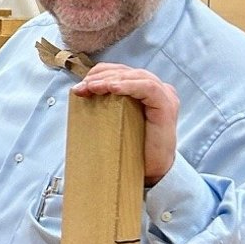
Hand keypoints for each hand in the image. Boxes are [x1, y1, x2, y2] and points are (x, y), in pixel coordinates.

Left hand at [73, 62, 178, 184]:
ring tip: (92, 87)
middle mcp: (156, 89)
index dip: (99, 74)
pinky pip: (148, 88)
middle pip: (127, 72)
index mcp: (143, 90)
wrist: (150, 171)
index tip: (80, 86)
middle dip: (101, 77)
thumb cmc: (131, 148)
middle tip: (82, 88)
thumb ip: (104, 104)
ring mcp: (165, 96)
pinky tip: (113, 89)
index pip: (121, 72)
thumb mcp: (113, 120)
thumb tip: (77, 92)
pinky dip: (129, 86)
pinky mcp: (167, 106)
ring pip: (137, 76)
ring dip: (111, 80)